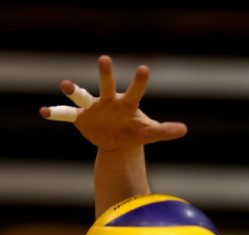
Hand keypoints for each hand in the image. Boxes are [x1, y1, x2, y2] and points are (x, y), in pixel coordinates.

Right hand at [39, 55, 186, 150]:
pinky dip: (55, 113)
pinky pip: (66, 115)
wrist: (117, 140)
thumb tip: (184, 129)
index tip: (144, 68)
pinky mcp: (81, 118)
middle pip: (107, 85)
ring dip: (73, 90)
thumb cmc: (135, 131)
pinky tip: (43, 112)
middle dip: (106, 74)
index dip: (139, 81)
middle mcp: (108, 100)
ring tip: (66, 85)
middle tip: (105, 59)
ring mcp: (93, 107)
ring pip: (82, 96)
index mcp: (127, 103)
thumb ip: (164, 130)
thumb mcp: (149, 133)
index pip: (135, 91)